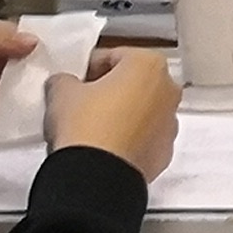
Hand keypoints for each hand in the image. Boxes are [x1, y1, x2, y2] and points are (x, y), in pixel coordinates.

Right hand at [49, 49, 179, 180]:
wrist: (97, 176)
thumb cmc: (84, 124)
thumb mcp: (61, 92)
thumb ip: (64, 79)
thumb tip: (65, 83)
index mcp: (149, 65)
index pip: (114, 56)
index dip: (88, 67)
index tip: (73, 80)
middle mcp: (168, 90)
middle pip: (134, 82)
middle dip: (109, 89)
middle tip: (81, 101)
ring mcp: (171, 123)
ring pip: (142, 110)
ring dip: (122, 114)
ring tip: (91, 127)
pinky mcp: (165, 152)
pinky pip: (144, 137)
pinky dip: (129, 138)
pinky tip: (105, 147)